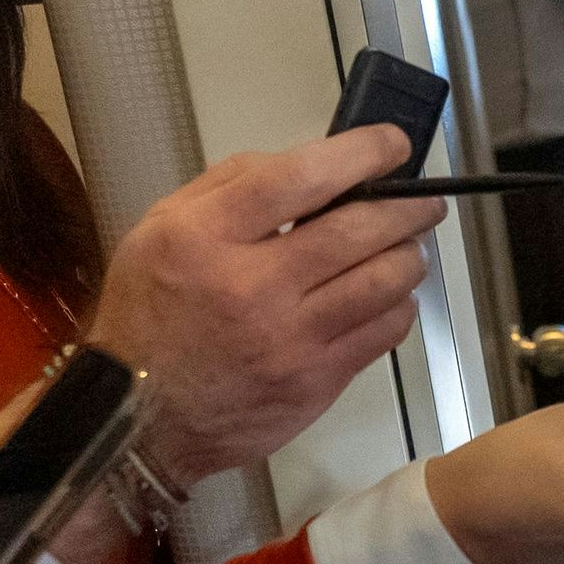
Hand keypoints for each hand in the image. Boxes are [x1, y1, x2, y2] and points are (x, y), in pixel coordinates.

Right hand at [85, 126, 445, 489]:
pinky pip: (384, 333)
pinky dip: (398, 305)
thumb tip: (309, 162)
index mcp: (207, 239)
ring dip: (410, 255)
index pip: (300, 178)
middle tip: (423, 200)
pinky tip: (388, 295)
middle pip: (359, 230)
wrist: (139, 418)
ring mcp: (291, 341)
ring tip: (407, 245)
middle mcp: (253, 287)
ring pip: (385, 282)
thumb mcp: (161, 228)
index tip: (392, 144)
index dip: (361, 153)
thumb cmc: (150, 314)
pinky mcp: (317, 382)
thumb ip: (230, 185)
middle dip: (407, 206)